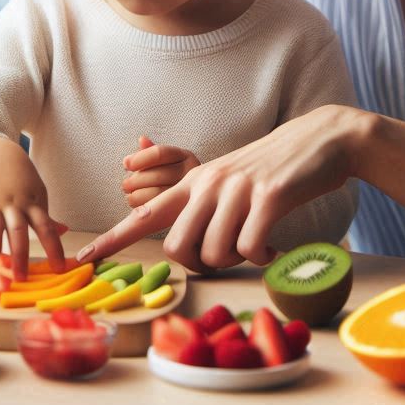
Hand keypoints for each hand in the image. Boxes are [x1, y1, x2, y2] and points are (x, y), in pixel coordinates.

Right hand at [0, 135, 67, 279]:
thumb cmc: (18, 180)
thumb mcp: (36, 194)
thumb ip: (45, 216)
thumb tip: (63, 230)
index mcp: (31, 205)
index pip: (46, 227)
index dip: (53, 247)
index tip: (58, 269)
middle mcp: (13, 204)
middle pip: (19, 230)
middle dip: (20, 254)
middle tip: (21, 277)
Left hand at [78, 105, 362, 272]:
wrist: (321, 140)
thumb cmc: (274, 170)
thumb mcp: (230, 180)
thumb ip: (205, 205)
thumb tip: (190, 248)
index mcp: (195, 181)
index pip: (143, 213)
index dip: (112, 239)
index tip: (83, 258)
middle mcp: (209, 182)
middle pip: (178, 248)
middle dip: (200, 264)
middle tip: (228, 254)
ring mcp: (238, 187)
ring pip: (214, 253)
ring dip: (236, 260)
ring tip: (256, 242)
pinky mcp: (268, 196)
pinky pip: (250, 248)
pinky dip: (263, 257)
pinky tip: (275, 246)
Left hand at [121, 135, 199, 206]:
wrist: (191, 198)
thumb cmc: (170, 174)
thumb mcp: (164, 160)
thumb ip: (151, 151)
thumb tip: (142, 140)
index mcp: (185, 156)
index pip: (160, 153)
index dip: (140, 158)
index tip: (125, 164)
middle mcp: (191, 173)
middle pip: (158, 174)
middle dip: (136, 180)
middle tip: (124, 184)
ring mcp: (189, 192)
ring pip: (158, 193)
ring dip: (137, 194)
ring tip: (128, 194)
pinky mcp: (182, 210)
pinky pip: (158, 210)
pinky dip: (142, 206)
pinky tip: (135, 204)